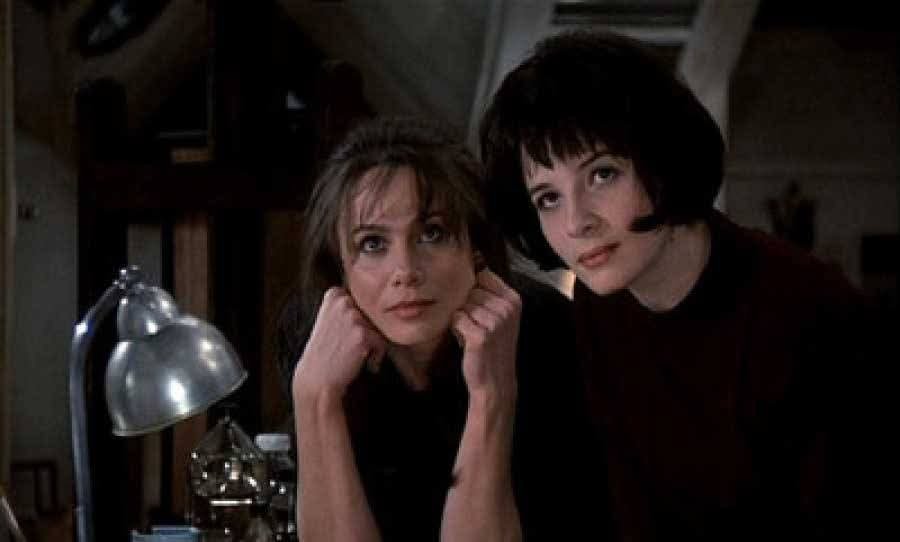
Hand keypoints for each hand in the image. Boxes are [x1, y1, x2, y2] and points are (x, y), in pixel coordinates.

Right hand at [292, 287, 386, 401]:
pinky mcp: (362, 334)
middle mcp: (343, 302)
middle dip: (366, 333)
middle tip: (351, 347)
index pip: (362, 302)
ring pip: (377, 329)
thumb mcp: (329, 319)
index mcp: (334, 295)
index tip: (348, 335)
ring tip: (355, 356)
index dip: (358, 322)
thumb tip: (377, 303)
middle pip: (371, 316)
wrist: (316, 378)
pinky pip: (381, 343)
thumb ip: (346, 307)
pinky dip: (376, 356)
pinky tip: (362, 363)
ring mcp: (353, 317)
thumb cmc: (325, 352)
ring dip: (371, 344)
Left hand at [451, 269, 520, 405]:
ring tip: (472, 334)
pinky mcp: (480, 335)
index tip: (480, 308)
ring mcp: (495, 322)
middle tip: (476, 326)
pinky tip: (467, 341)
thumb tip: (473, 261)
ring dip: (462, 319)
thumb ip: (490, 293)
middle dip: (467, 307)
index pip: (484, 275)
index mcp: (514, 300)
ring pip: (462, 304)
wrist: (495, 380)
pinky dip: (456, 329)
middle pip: (471, 290)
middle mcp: (507, 309)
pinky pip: (456, 318)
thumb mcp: (500, 316)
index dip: (474, 290)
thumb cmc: (493, 345)